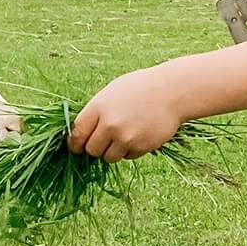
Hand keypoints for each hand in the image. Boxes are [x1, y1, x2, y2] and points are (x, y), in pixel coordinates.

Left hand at [68, 67, 185, 160]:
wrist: (172, 91)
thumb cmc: (139, 88)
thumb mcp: (111, 93)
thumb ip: (96, 112)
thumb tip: (79, 133)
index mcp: (99, 107)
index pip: (77, 133)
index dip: (74, 143)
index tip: (76, 147)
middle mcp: (110, 124)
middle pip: (91, 149)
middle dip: (95, 148)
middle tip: (103, 141)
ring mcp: (126, 137)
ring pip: (108, 157)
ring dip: (112, 151)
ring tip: (123, 136)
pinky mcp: (141, 147)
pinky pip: (127, 157)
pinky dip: (130, 150)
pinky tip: (138, 134)